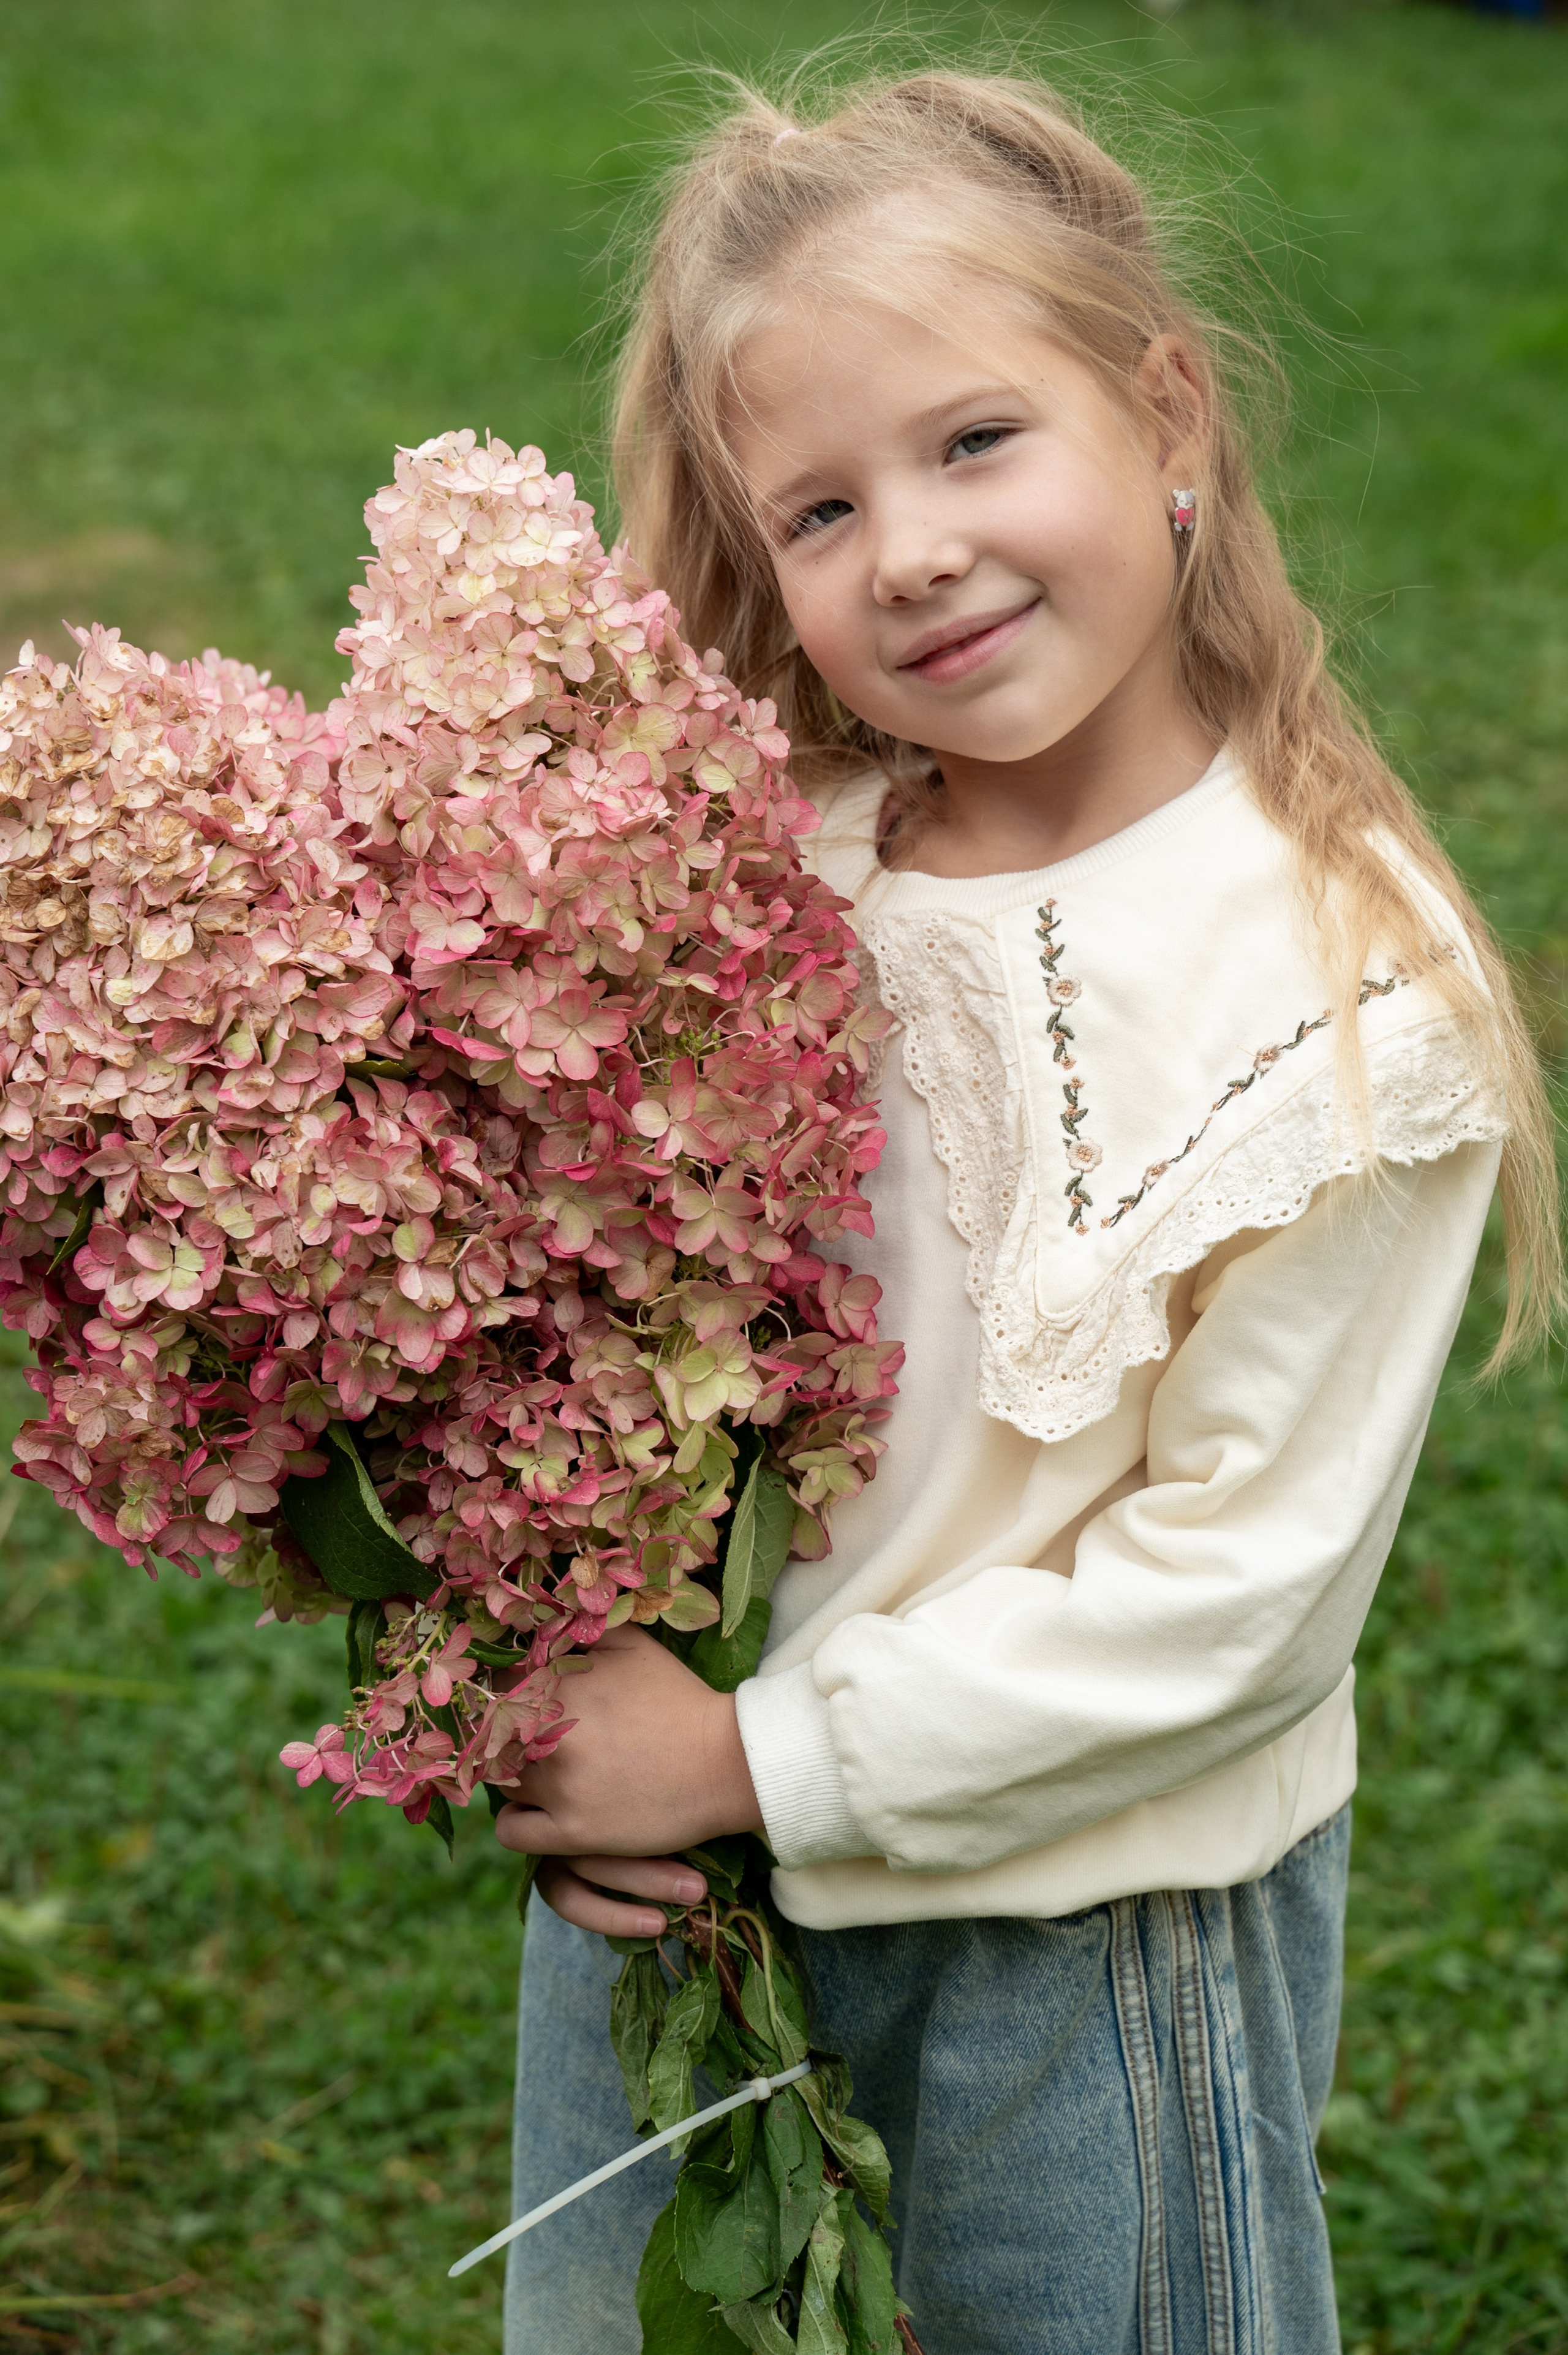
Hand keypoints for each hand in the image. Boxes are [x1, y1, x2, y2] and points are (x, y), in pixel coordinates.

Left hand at [493, 1625, 763, 1932]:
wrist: (726, 1762)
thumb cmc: (678, 1698)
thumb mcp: (630, 1643)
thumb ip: (576, 1629)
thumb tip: (534, 1625)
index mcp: (557, 1682)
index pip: (494, 1682)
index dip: (503, 1690)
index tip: (519, 1699)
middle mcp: (548, 1733)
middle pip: (489, 1733)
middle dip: (503, 1733)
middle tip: (529, 1737)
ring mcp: (558, 1785)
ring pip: (497, 1779)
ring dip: (511, 1773)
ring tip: (544, 1769)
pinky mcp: (572, 1832)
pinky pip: (511, 1830)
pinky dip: (517, 1819)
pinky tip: (538, 1808)